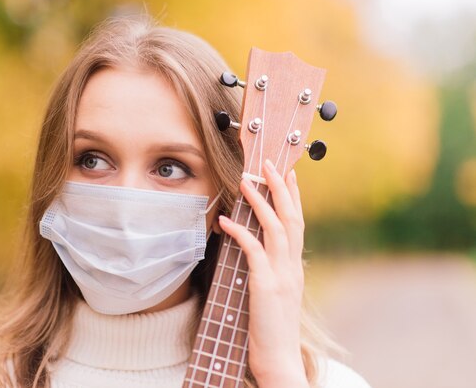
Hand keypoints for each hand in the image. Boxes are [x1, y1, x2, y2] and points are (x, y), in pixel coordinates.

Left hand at [218, 159, 307, 387]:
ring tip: (246, 180)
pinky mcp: (266, 287)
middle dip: (281, 187)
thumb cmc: (271, 330)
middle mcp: (293, 267)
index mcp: (295, 268)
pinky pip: (254, 251)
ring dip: (261, 201)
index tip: (288, 173)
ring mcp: (282, 276)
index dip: (294, 196)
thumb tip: (254, 249)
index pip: (298, 223)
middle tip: (269, 164)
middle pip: (291, 217)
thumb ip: (270, 271)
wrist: (279, 361)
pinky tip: (225, 221)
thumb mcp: (274, 294)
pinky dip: (240, 232)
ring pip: (275, 227)